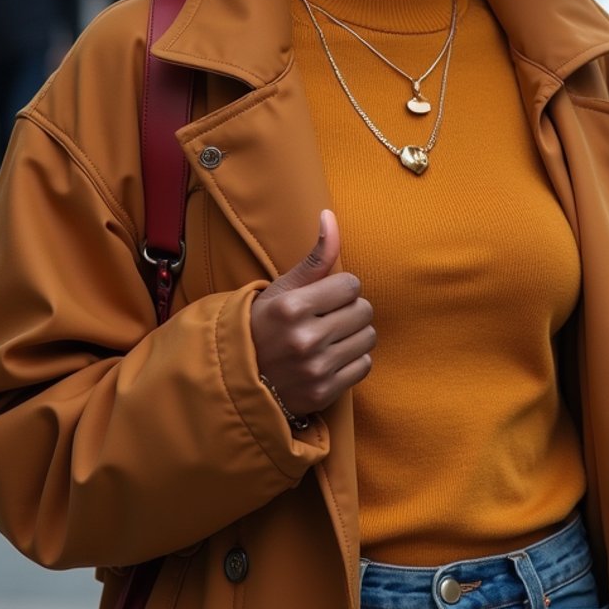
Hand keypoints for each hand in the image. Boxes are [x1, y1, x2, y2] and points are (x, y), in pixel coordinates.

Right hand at [250, 210, 374, 418]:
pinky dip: (354, 359)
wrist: (240, 379)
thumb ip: (315, 256)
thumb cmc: (265, 324)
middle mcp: (304, 339)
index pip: (350, 284)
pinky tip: (333, 357)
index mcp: (292, 307)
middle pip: (363, 310)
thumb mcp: (283, 287)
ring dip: (355, 334)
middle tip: (328, 316)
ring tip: (332, 336)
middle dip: (350, 310)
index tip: (324, 297)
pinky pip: (364, 365)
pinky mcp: (324, 392)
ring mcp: (315, 369)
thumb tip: (330, 216)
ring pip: (368, 338)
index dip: (340, 288)